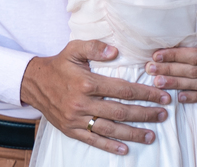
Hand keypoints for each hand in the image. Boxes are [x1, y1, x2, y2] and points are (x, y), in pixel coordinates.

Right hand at [20, 39, 171, 155]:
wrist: (33, 83)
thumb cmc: (59, 64)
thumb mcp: (75, 48)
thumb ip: (96, 47)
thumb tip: (115, 51)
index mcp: (87, 83)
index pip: (124, 90)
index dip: (146, 94)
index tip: (163, 96)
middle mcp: (83, 103)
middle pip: (120, 111)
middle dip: (145, 114)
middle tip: (163, 115)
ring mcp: (76, 119)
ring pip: (109, 129)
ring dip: (132, 133)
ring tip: (151, 135)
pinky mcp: (70, 130)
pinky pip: (92, 140)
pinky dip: (109, 146)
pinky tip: (124, 149)